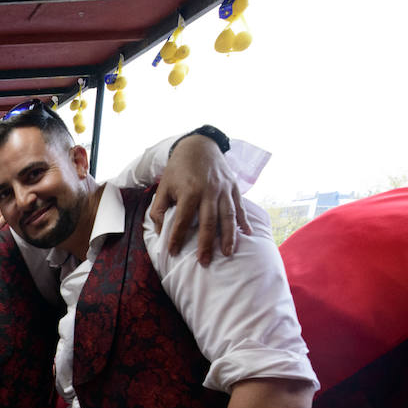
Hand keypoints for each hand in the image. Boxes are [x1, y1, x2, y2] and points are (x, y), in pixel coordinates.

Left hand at [150, 135, 248, 265]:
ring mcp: (223, 189)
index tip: (172, 252)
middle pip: (208, 222)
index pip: (182, 220)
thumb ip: (159, 208)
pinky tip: (248, 234)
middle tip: (204, 262)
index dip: (176, 237)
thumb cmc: (178, 169)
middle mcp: (209, 191)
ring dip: (228, 236)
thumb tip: (159, 230)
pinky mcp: (233, 186)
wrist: (199, 145)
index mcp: (189, 191)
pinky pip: (239, 206)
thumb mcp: (163, 186)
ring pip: (227, 216)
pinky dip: (244, 221)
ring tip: (228, 253)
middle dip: (206, 244)